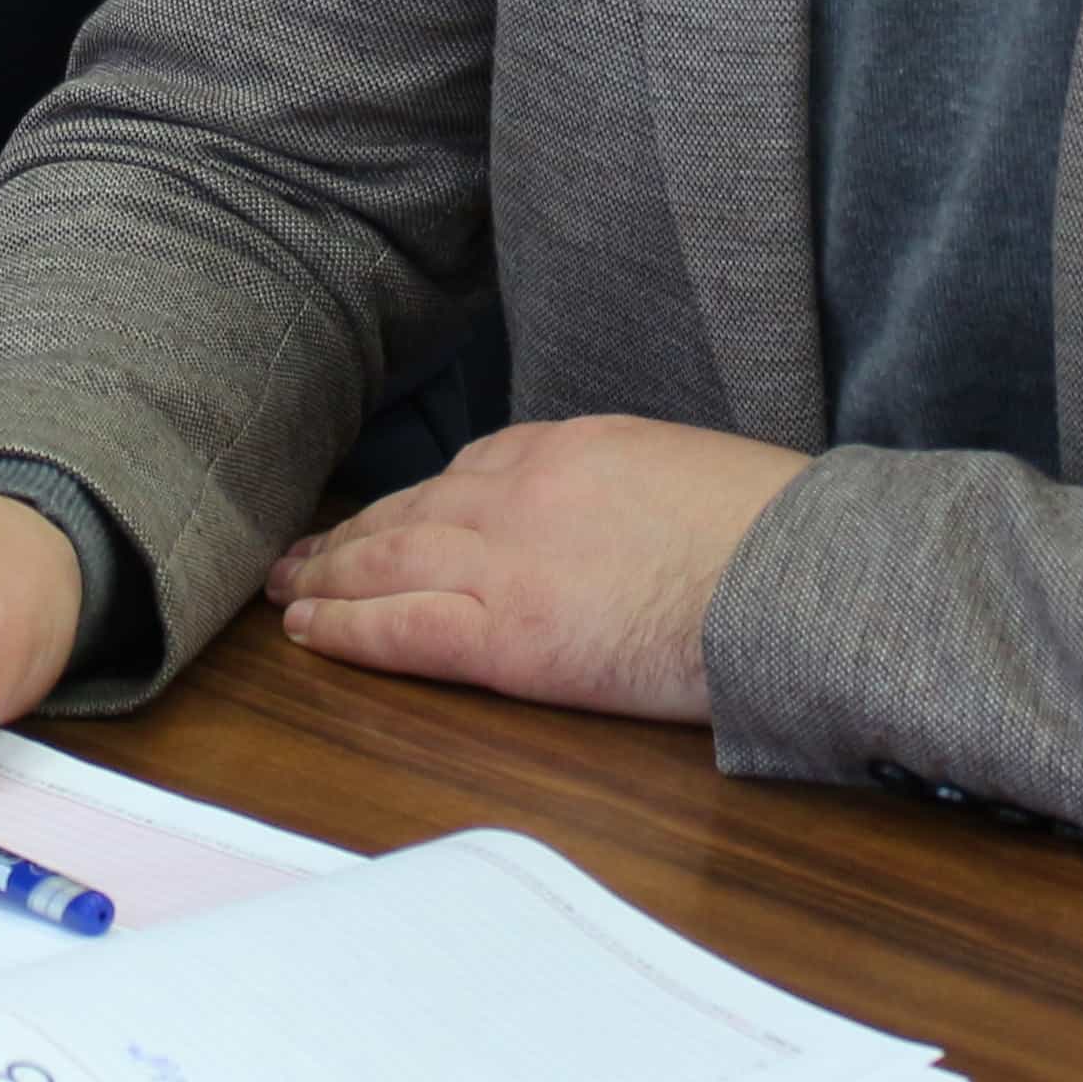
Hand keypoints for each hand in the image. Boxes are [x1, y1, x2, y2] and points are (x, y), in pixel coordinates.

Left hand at [261, 416, 810, 722]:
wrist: (795, 575)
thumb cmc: (774, 537)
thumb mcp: (692, 474)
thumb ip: (633, 491)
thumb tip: (628, 525)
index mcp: (574, 446)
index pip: (475, 469)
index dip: (422, 500)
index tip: (395, 515)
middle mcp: (521, 491)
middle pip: (414, 510)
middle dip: (354, 533)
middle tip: (305, 550)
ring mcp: (506, 560)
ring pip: (388, 562)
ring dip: (328, 575)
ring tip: (287, 588)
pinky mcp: (506, 636)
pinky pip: (402, 628)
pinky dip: (346, 628)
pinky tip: (308, 630)